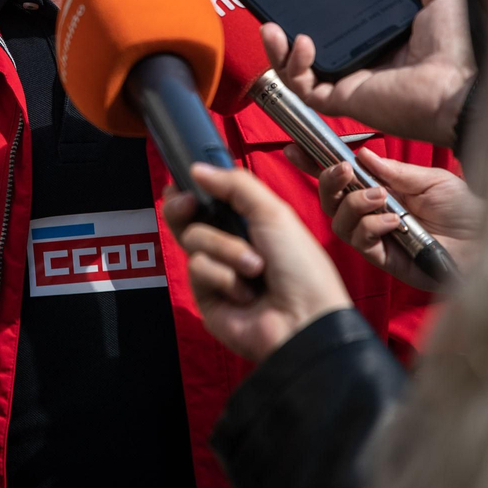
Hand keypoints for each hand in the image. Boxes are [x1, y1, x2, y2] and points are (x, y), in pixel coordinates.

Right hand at [162, 165, 350, 363]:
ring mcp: (216, 271)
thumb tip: (197, 169)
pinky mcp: (206, 297)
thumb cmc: (301, 267)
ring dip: (226, 249)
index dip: (191, 189)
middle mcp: (228, 245)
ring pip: (194, 239)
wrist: (305, 319)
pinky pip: (198, 269)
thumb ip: (236, 185)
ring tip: (255, 268)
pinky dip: (223, 277)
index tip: (186, 181)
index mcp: (248, 223)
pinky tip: (245, 293)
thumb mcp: (273, 213)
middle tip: (189, 203)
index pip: (208, 199)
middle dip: (183, 207)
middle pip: (185, 218)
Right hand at [262, 0, 475, 147]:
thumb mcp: (441, 1)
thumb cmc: (458, 51)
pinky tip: (299, 42)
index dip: (315, 17)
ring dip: (278, 53)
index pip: (336, 33)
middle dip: (284, 38)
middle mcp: (360, 68)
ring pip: (297, 73)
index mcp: (380, 47)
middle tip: (272, 16)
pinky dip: (294, 66)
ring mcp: (348, 85)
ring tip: (271, 29)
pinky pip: (305, 88)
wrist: (460, 85)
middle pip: (309, 55)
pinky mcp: (342, 100)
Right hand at [291, 146, 482, 290]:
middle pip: (330, 202)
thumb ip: (394, 171)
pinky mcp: (387, 260)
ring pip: (340, 223)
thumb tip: (361, 155)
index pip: (341, 179)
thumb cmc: (466, 210)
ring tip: (381, 196)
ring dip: (354, 204)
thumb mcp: (430, 180)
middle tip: (343, 170)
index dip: (315, 165)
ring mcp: (378, 238)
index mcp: (382, 191)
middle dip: (328, 183)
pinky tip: (393, 221)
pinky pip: (362, 243)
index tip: (296, 148)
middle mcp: (374, 215)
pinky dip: (371, 227)